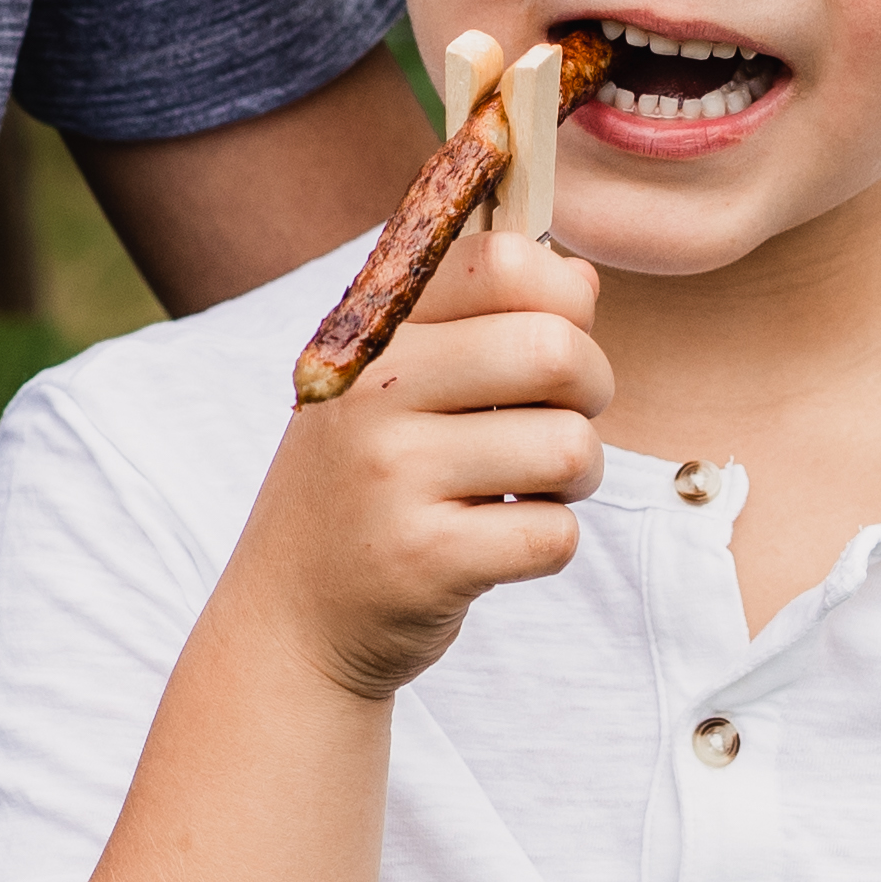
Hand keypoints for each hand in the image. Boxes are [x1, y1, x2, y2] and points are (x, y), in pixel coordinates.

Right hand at [218, 228, 607, 702]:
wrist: (289, 619)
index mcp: (373, 337)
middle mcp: (374, 396)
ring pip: (568, 446)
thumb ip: (479, 322)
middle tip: (559, 421)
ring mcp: (394, 478)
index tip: (553, 337)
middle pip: (553, 349)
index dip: (561, 296)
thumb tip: (582, 278)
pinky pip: (553, 534)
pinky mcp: (425, 559)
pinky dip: (550, 543)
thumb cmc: (363, 489)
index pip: (500, 262)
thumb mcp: (393, 390)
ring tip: (530, 488)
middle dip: (591, 388)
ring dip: (577, 476)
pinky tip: (498, 544)